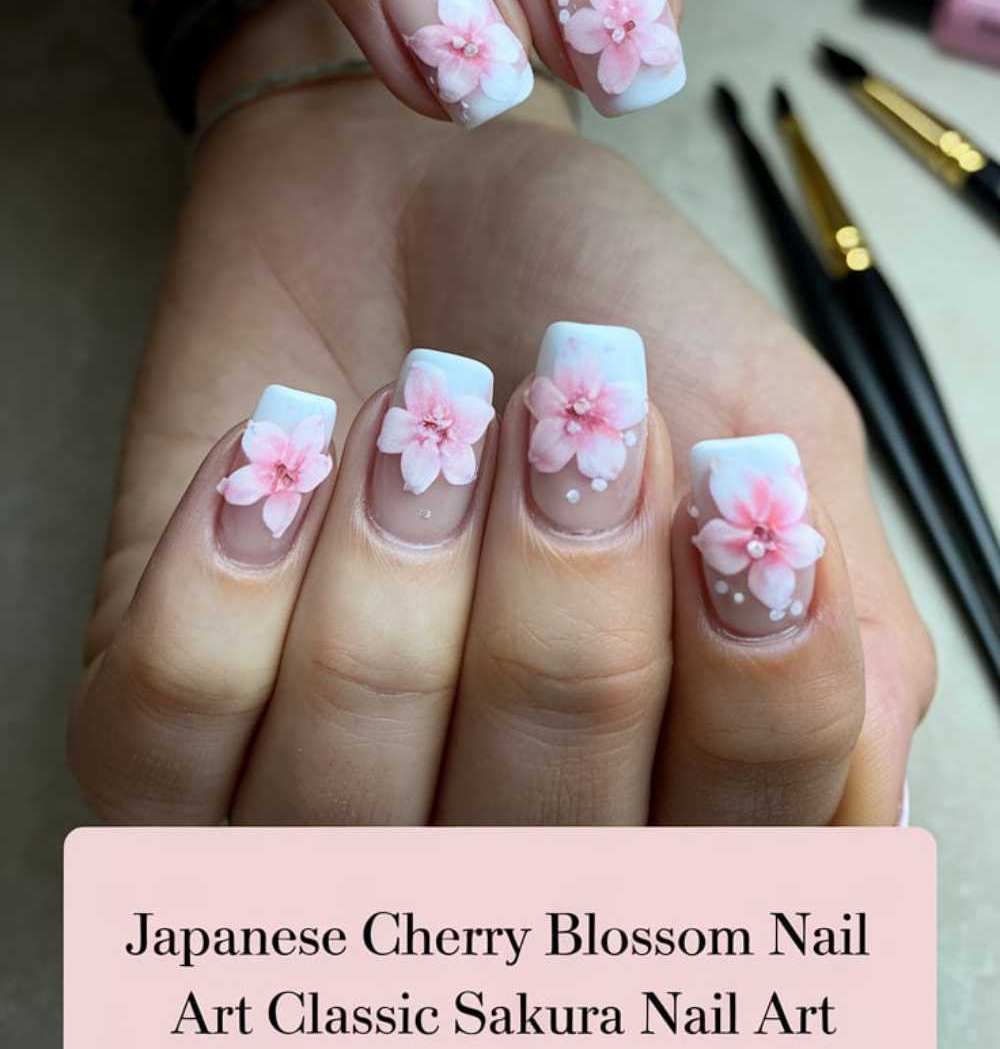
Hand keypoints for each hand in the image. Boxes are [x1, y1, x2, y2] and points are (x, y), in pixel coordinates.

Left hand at [68, 53, 934, 824]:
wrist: (400, 188)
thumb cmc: (590, 303)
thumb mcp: (771, 434)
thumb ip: (849, 635)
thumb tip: (855, 808)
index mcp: (664, 796)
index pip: (741, 860)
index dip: (747, 689)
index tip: (720, 503)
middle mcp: (494, 846)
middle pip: (541, 846)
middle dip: (562, 599)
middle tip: (558, 432)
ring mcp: (307, 812)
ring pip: (340, 801)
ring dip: (398, 561)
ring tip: (420, 412)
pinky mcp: (156, 728)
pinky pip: (172, 723)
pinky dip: (234, 563)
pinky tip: (283, 451)